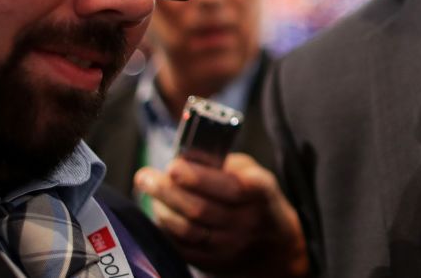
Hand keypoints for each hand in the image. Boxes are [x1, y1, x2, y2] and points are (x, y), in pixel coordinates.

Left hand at [135, 153, 308, 277]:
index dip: (196, 177)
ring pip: (186, 229)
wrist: (276, 246)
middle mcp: (245, 222)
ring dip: (162, 209)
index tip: (173, 165)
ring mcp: (229, 246)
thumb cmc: (258, 200)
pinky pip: (181, 247)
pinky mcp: (213, 263)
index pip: (226, 186)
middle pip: (199, 209)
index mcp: (258, 193)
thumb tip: (186, 157)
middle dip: (166, 191)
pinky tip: (160, 214)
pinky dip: (165, 230)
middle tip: (144, 176)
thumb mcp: (254, 173)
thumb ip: (224, 164)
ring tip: (151, 194)